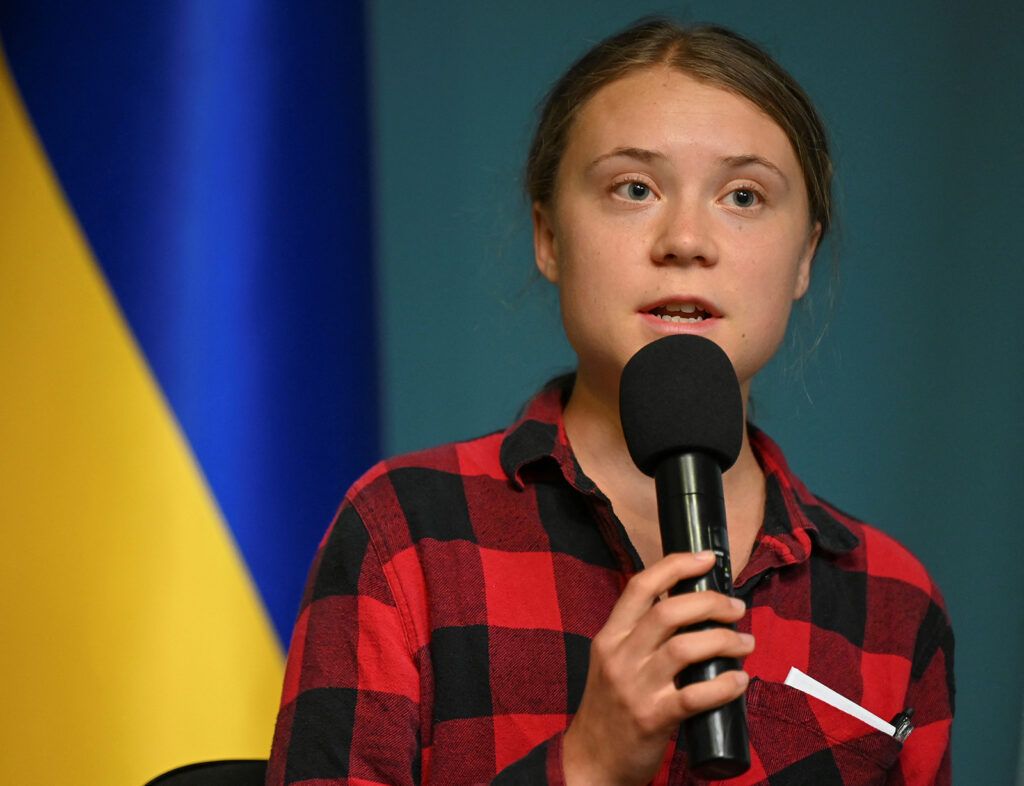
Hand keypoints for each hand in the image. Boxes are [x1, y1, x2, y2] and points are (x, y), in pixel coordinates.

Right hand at [562, 551, 753, 785]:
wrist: (590, 761)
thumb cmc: (610, 708)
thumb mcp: (613, 662)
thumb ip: (640, 636)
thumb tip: (691, 608)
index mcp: (609, 636)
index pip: (640, 586)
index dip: (676, 566)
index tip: (706, 558)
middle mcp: (619, 656)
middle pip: (668, 611)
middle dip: (710, 602)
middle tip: (736, 608)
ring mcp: (635, 688)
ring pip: (685, 648)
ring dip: (723, 640)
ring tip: (745, 643)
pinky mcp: (652, 719)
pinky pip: (694, 696)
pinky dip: (723, 686)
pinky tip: (739, 681)